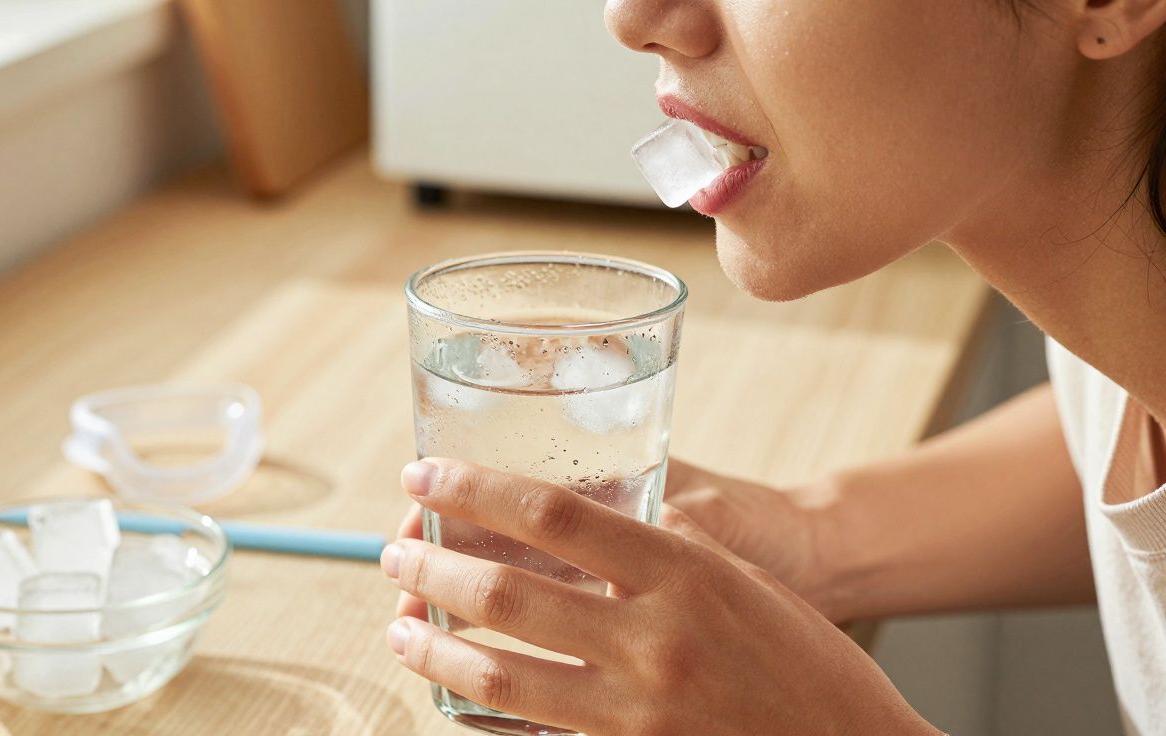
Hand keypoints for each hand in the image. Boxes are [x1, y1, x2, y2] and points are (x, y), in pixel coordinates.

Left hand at [381, 458, 937, 735]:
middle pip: (508, 593)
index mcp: (684, 573)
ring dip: (435, 651)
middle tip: (396, 555)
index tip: (425, 474)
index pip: (553, 513)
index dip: (474, 489)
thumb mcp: (738, 584)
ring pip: (501, 678)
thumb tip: (570, 529)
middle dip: (432, 570)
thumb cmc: (806, 663)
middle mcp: (653, 642)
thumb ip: (657, 557)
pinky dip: (480, 721)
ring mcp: (637, 716)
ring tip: (401, 628)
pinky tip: (452, 702)